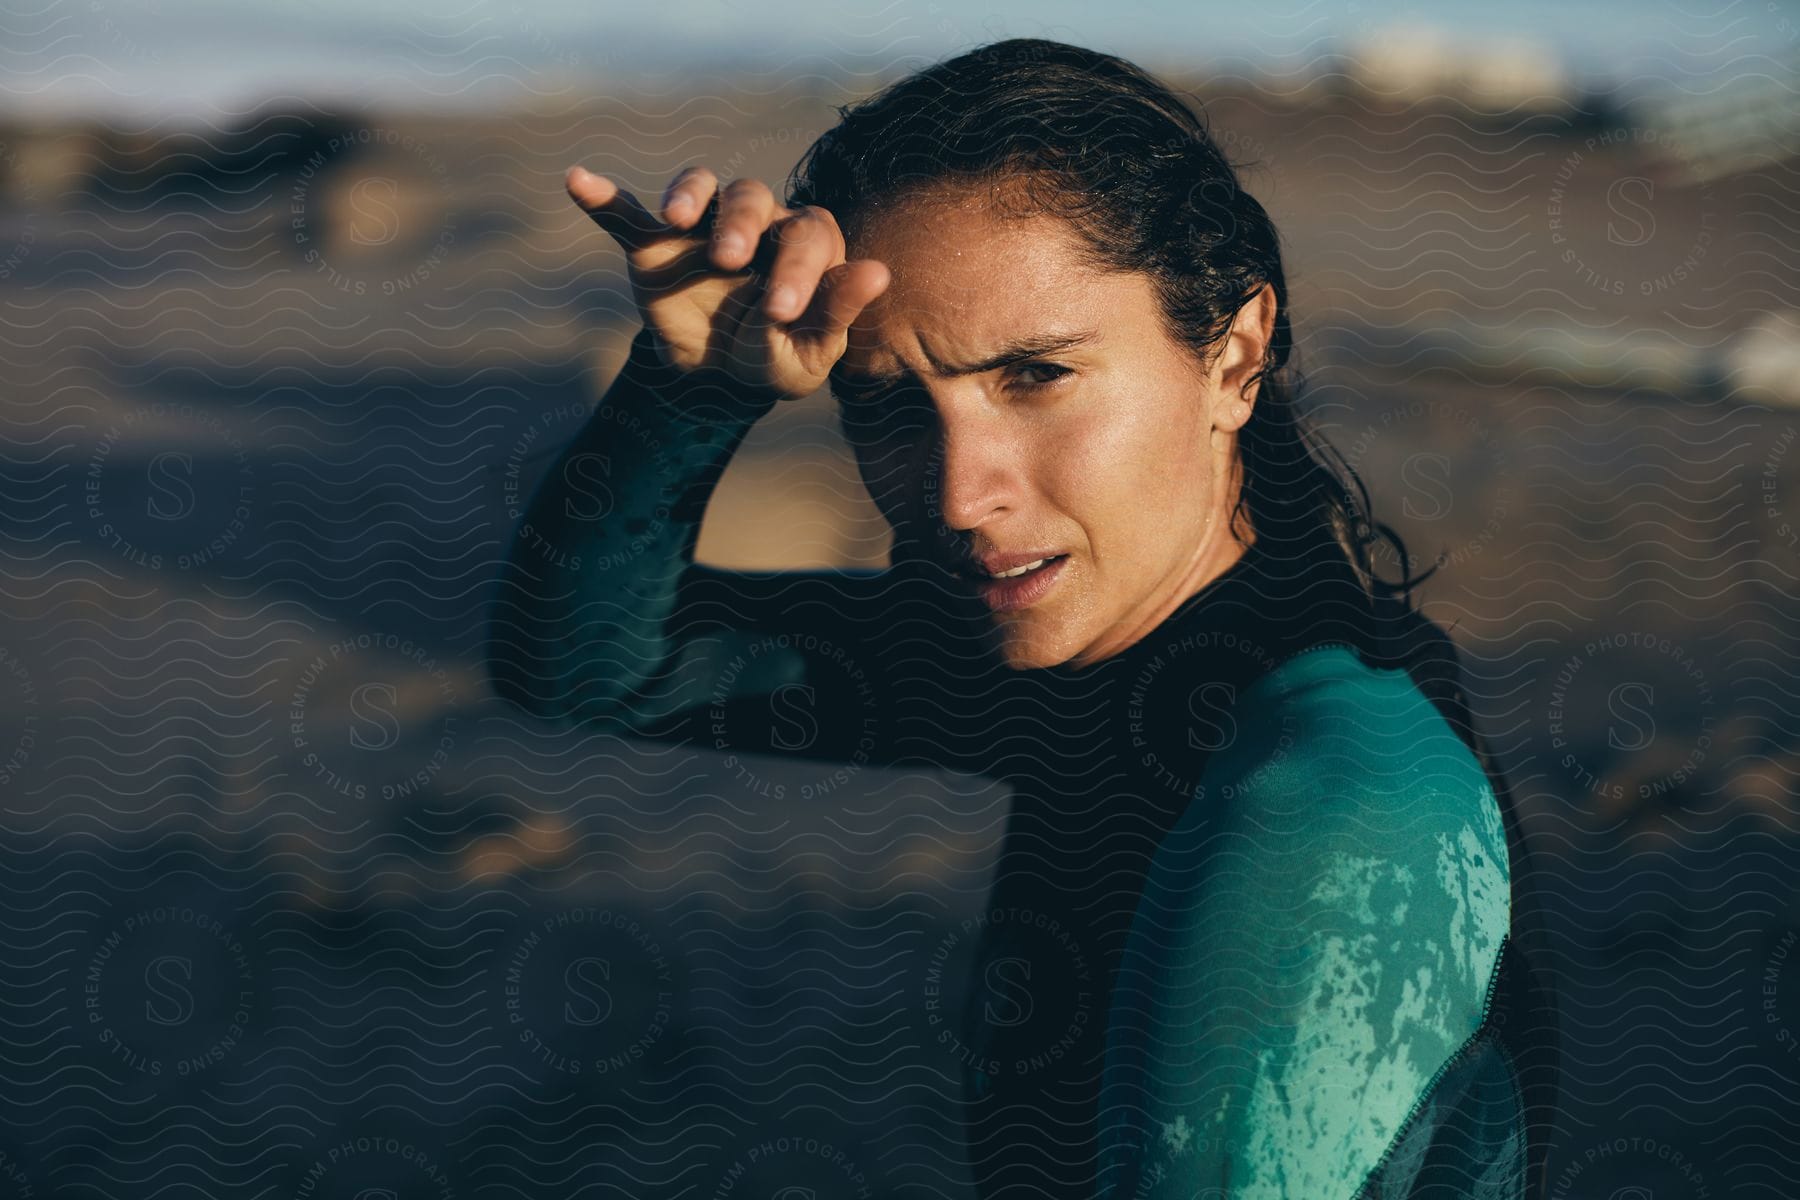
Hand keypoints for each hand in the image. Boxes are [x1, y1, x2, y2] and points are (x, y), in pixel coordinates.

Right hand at [566, 164, 890, 403]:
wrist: (716, 379)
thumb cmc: (775, 359)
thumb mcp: (809, 353)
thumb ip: (839, 313)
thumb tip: (879, 271)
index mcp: (803, 244)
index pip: (809, 234)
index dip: (799, 266)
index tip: (781, 311)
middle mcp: (757, 222)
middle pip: (752, 197)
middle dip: (741, 224)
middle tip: (728, 260)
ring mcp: (702, 228)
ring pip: (702, 188)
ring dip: (688, 193)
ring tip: (675, 217)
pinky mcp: (654, 244)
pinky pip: (628, 214)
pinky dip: (603, 197)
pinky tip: (578, 181)